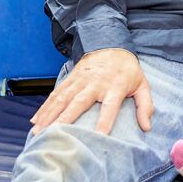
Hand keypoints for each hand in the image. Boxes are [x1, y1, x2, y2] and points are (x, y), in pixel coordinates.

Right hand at [30, 48, 154, 135]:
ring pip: (62, 99)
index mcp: (115, 86)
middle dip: (65, 119)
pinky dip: (44, 107)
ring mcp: (80, 80)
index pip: (110, 106)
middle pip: (79, 103)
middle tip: (54, 136)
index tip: (98, 137)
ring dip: (49, 116)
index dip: (105, 121)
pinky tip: (35, 121)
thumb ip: (145, 106)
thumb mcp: (142, 84)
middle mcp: (95, 83)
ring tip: (38, 132)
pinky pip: (56, 94)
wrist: (111, 44)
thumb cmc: (127, 70)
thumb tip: (147, 127)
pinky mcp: (70, 78)